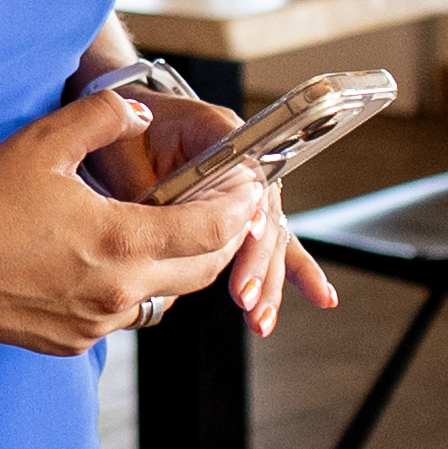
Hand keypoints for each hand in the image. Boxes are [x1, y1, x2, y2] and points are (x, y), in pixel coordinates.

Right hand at [0, 89, 252, 358]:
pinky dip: (136, 286)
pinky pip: (127, 314)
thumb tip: (143, 117)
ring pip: (167, 294)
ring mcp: (98, 323)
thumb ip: (104, 117)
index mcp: (120, 241)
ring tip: (173, 228)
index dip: (240, 208)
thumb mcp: (43, 142)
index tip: (249, 188)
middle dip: (222, 237)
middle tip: (225, 206)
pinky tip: (116, 257)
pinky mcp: (74, 342)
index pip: (212, 231)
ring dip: (179, 263)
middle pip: (202, 269)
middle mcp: (119, 292)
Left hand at [84, 84, 343, 337]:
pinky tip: (322, 298)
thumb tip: (153, 231)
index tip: (248, 235)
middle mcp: (245, 161)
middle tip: (244, 297)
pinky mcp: (245, 215)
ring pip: (270, 237)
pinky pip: (273, 244)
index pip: (244, 172)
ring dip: (268, 280)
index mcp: (218, 132)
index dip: (246, 207)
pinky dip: (294, 273)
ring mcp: (249, 191)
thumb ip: (146, 187)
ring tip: (259, 319)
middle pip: (263, 212)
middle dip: (256, 259)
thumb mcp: (125, 152)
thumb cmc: (126, 135)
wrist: (129, 129)